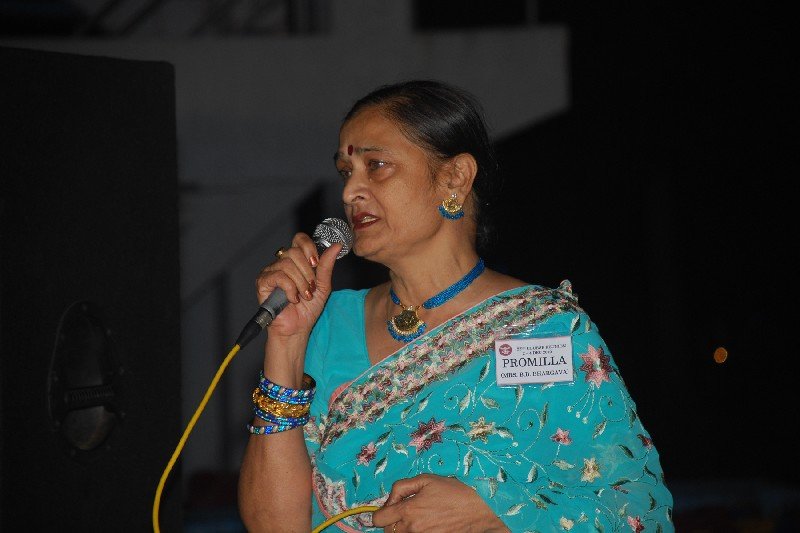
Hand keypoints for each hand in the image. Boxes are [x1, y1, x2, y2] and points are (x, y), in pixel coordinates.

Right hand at [254, 232, 341, 338]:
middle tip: (310, 287)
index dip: (308, 247)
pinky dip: (290, 288)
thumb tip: (336, 246)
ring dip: (300, 283)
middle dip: (307, 272)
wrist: (297, 328)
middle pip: (294, 252)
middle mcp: (281, 263)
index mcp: (296, 261)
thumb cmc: (308, 308)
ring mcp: (271, 272)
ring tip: (304, 295)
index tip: (315, 263)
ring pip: (287, 264)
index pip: (299, 239)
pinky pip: (278, 276)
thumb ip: (326, 265)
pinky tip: (293, 299)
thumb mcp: (323, 285)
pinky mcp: (262, 282)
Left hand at [371, 474, 508, 532]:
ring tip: (417, 518)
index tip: (388, 509)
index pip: (378, 519)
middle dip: (392, 521)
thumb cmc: (453, 492)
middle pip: (388, 531)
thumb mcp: (425, 480)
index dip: (380, 513)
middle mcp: (412, 528)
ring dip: (403, 529)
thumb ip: (401, 487)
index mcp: (408, 510)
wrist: (477, 510)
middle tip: (404, 512)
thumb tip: (389, 500)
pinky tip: (426, 524)